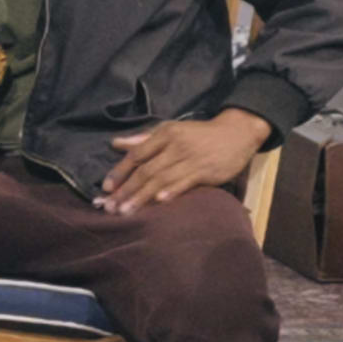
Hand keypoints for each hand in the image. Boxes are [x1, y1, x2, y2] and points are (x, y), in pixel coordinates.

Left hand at [99, 109, 266, 212]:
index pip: (137, 154)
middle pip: (146, 170)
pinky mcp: (205, 171)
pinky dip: (171, 191)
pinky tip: (159, 201)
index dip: (120, 172)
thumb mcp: (171, 130)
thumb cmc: (199, 134)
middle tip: (110, 207)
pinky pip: (184, 182)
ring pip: (161, 179)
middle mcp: (175, 145)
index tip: (105, 189)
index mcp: (164, 134)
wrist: (236, 133)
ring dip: (141, 196)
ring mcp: (190, 158)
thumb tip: (116, 144)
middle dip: (126, 190)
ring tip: (126, 211)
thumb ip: (143, 139)